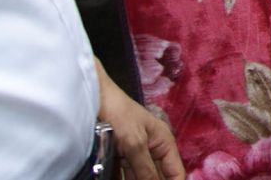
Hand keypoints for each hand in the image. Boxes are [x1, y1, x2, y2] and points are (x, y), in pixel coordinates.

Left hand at [97, 62, 183, 179]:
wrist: (94, 99)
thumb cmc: (119, 115)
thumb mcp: (134, 143)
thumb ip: (146, 168)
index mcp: (164, 143)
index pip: (176, 172)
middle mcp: (153, 149)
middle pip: (158, 176)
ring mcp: (136, 153)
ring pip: (141, 176)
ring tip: (128, 179)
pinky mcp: (120, 156)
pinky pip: (126, 174)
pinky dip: (124, 178)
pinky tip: (120, 179)